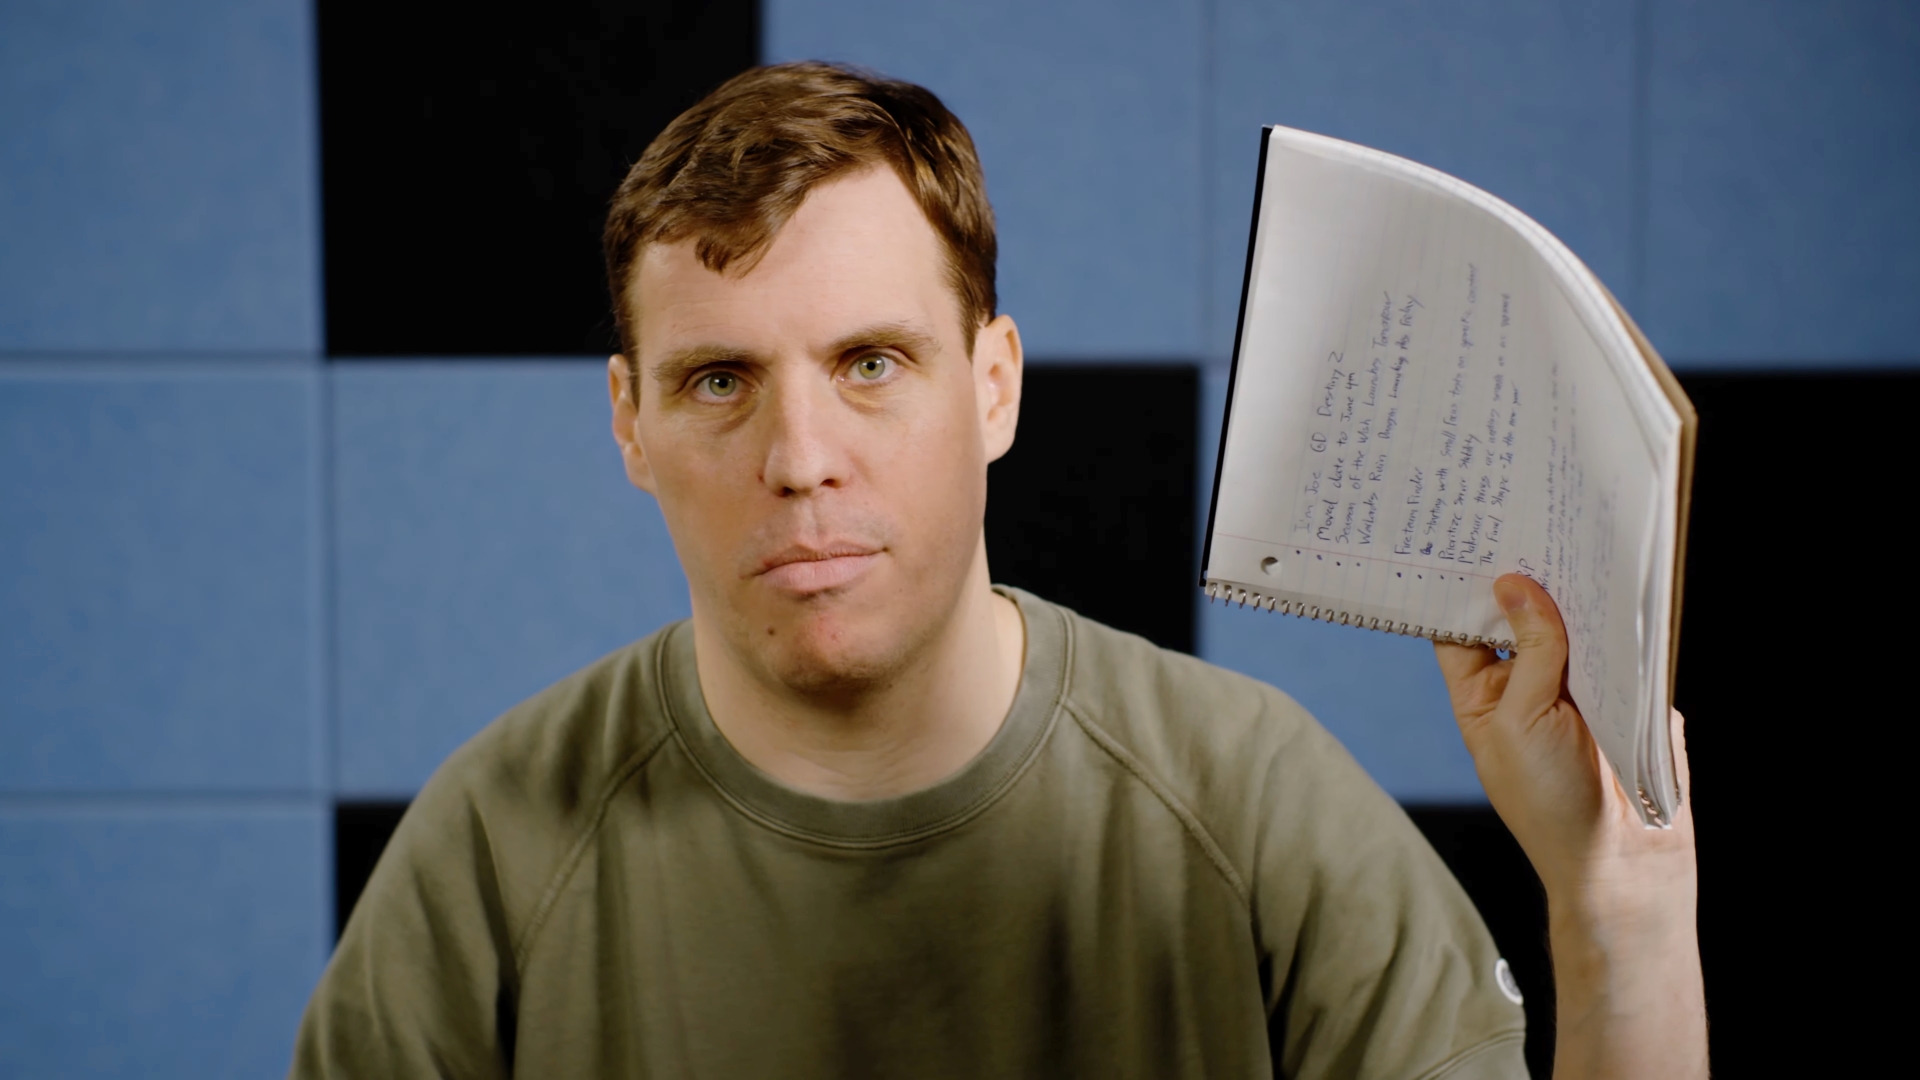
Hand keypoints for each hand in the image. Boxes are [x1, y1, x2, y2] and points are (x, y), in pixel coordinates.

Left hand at [1435, 573, 1706, 1079]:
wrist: (1626, 856)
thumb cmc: (1551, 800)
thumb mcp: (1524, 720)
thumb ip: (1529, 651)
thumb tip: (1517, 583)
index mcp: (1481, 693)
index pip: (1459, 627)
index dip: (1456, 588)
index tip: (1453, 537)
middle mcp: (1525, 681)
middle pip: (1517, 614)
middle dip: (1518, 574)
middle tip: (1513, 513)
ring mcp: (1577, 681)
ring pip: (1568, 619)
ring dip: (1568, 584)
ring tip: (1559, 524)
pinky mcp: (1625, 684)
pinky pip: (1616, 636)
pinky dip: (1613, 607)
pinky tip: (1608, 565)